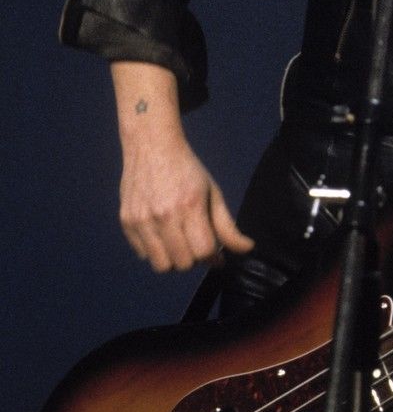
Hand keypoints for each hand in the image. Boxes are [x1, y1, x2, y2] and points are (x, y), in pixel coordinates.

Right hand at [111, 59, 252, 271]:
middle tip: (196, 243)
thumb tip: (247, 249)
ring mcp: (141, 220)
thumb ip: (228, 226)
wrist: (151, 146)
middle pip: (182, 264)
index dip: (213, 256)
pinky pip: (143, 255)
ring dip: (173, 260)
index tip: (215, 251)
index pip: (203, 252)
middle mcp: (163, 216)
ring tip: (179, 242)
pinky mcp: (126, 222)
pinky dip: (154, 251)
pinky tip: (161, 234)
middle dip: (194, 259)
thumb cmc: (188, 170)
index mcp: (189, 206)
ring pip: (160, 265)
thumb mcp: (213, 193)